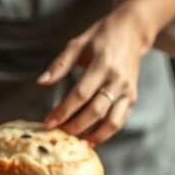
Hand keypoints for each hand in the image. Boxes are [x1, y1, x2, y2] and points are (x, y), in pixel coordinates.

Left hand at [38, 0, 174, 144]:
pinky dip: (106, 133)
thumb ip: (59, 64)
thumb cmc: (101, 36)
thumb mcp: (78, 43)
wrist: (132, 31)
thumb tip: (41, 82)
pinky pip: (120, 121)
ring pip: (112, 121)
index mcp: (102, 64)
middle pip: (95, 111)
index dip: (63, 111)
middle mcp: (117, 80)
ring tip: (76, 142)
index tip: (49, 122)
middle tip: (59, 134)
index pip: (80, 94)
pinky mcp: (132, 97)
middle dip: (75, 126)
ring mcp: (127, 90)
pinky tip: (91, 138)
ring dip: (93, 135)